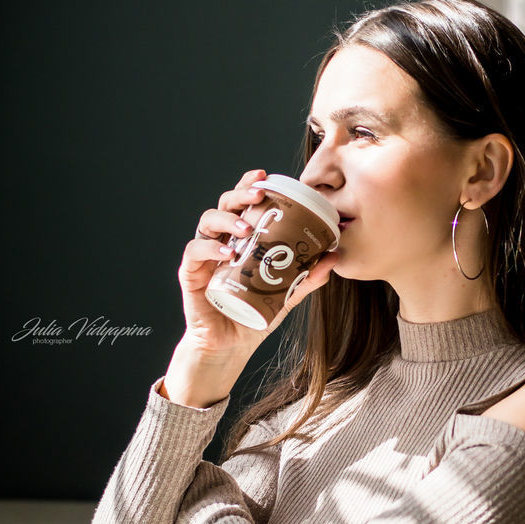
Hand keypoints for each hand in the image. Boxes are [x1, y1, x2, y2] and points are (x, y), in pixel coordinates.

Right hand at [181, 167, 337, 356]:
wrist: (230, 346)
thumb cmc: (254, 315)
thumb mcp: (285, 295)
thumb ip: (306, 277)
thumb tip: (334, 256)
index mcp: (241, 239)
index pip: (243, 204)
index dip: (250, 185)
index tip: (265, 177)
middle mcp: (221, 241)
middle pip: (225, 204)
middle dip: (240, 194)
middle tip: (258, 197)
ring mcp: (204, 255)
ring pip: (207, 221)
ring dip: (227, 218)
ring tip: (246, 228)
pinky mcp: (191, 273)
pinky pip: (195, 251)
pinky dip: (210, 247)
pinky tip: (228, 252)